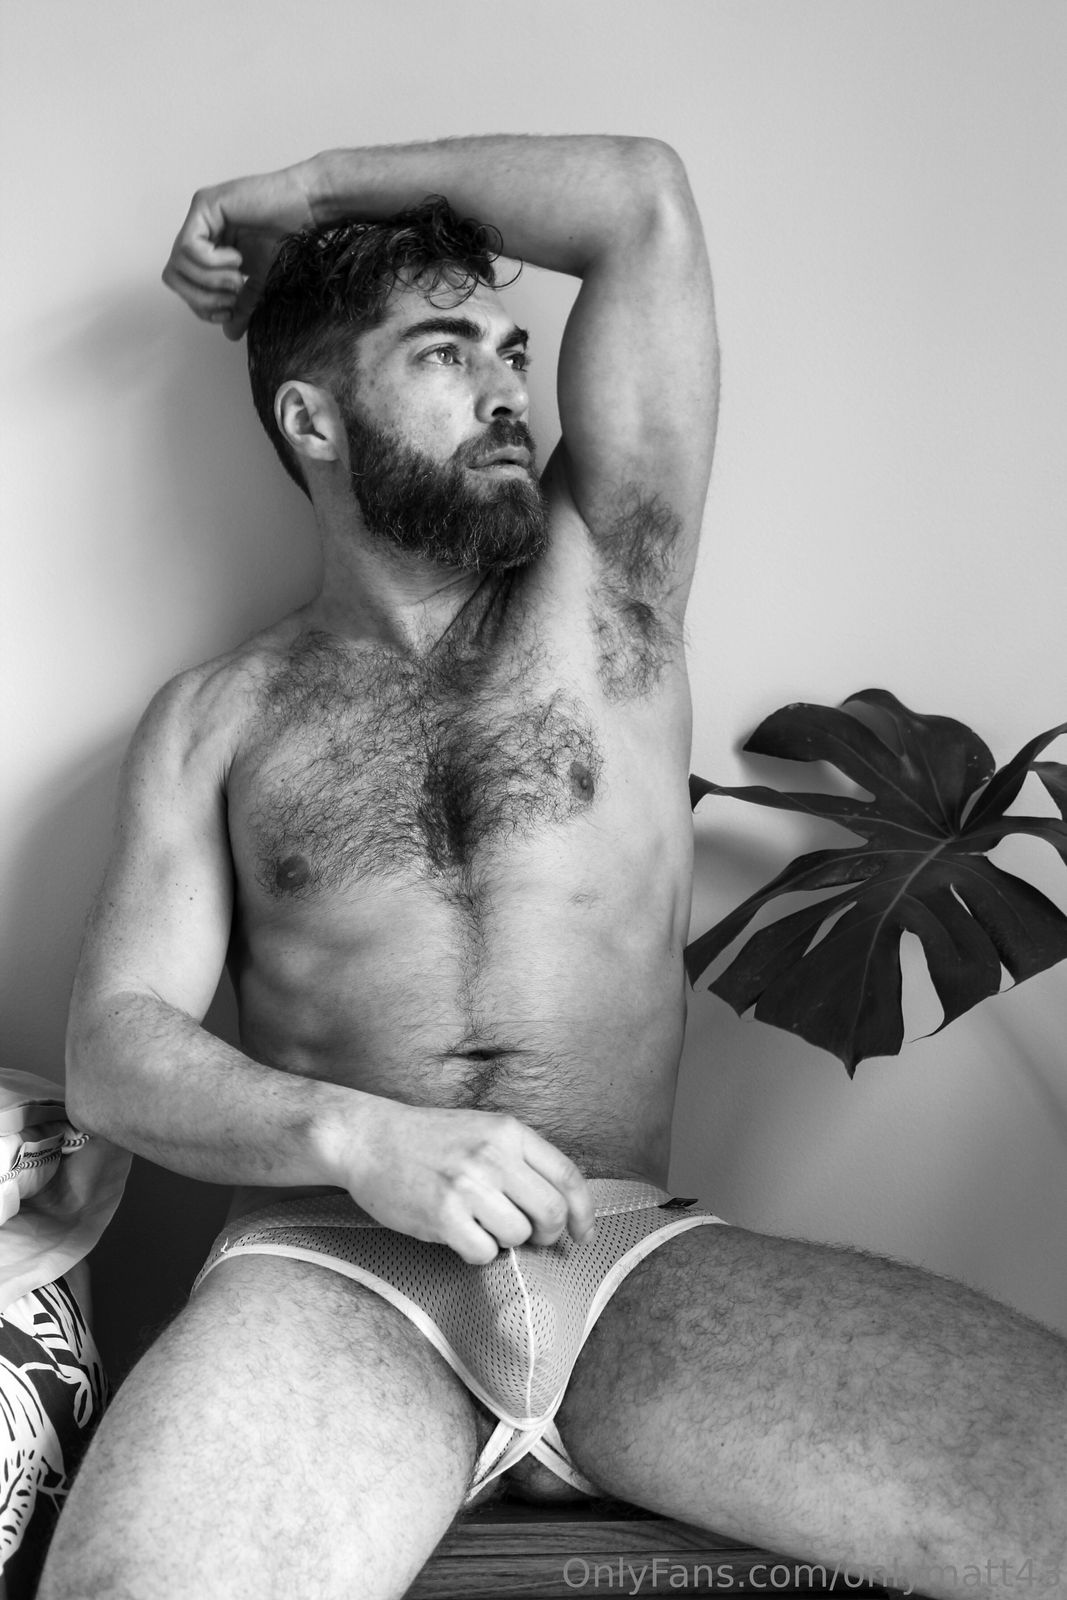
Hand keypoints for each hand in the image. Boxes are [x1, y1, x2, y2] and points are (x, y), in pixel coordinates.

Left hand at [162, 164, 315, 339]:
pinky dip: (212, 261)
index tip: (228, 311)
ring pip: (178, 263)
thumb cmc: (290, 240)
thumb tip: (228, 332)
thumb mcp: (262, 283)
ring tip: (238, 276)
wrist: (308, 211)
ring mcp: (200, 217)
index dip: (200, 306)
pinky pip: (189, 246)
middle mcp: (199, 231)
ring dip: (210, 280)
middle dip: (201, 297)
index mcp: (209, 248)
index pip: (184, 284)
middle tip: (232, 295)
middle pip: (173, 276)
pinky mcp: (204, 205)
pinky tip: (236, 257)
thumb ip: (243, 305)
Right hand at [346, 1100, 595, 1264]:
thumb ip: (519, 1160)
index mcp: (508, 1131)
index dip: (582, 1213)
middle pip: (550, 1212)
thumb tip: (559, 1208)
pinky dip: (477, 1252)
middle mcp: (493, 1155)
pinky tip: (459, 1235)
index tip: (582, 1234)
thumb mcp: (482, 1130)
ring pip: (518, 1235)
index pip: (567, 1176)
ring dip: (505, 1240)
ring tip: (480, 1226)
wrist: (368, 1139)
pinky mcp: (443, 1214)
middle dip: (548, 1234)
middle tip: (531, 1237)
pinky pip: (484, 1252)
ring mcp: (468, 1185)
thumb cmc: (428, 1140)